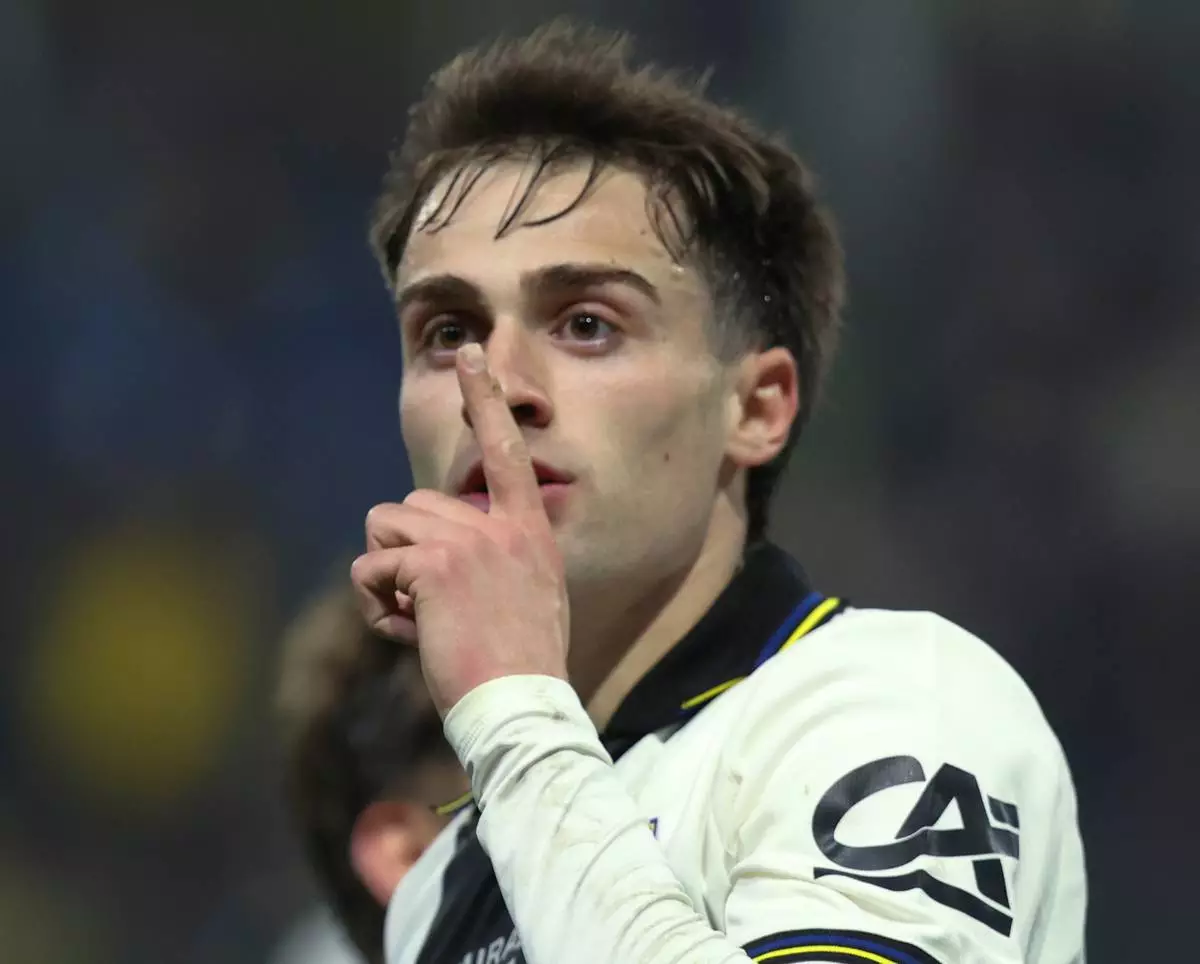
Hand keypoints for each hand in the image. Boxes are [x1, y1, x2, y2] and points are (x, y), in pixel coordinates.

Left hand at [351, 343, 569, 714]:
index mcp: (528, 530)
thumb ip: (494, 557)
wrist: (523, 706)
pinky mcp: (433, 566)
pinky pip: (371, 567)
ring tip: (421, 619)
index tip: (468, 356)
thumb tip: (431, 548)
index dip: (486, 400)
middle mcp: (501, 525)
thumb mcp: (529, 596)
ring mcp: (469, 541)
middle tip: (432, 607)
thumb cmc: (520, 664)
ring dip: (387, 576)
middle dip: (403, 551)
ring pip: (385, 525)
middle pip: (414, 502)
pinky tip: (409, 633)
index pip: (506, 450)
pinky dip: (376, 604)